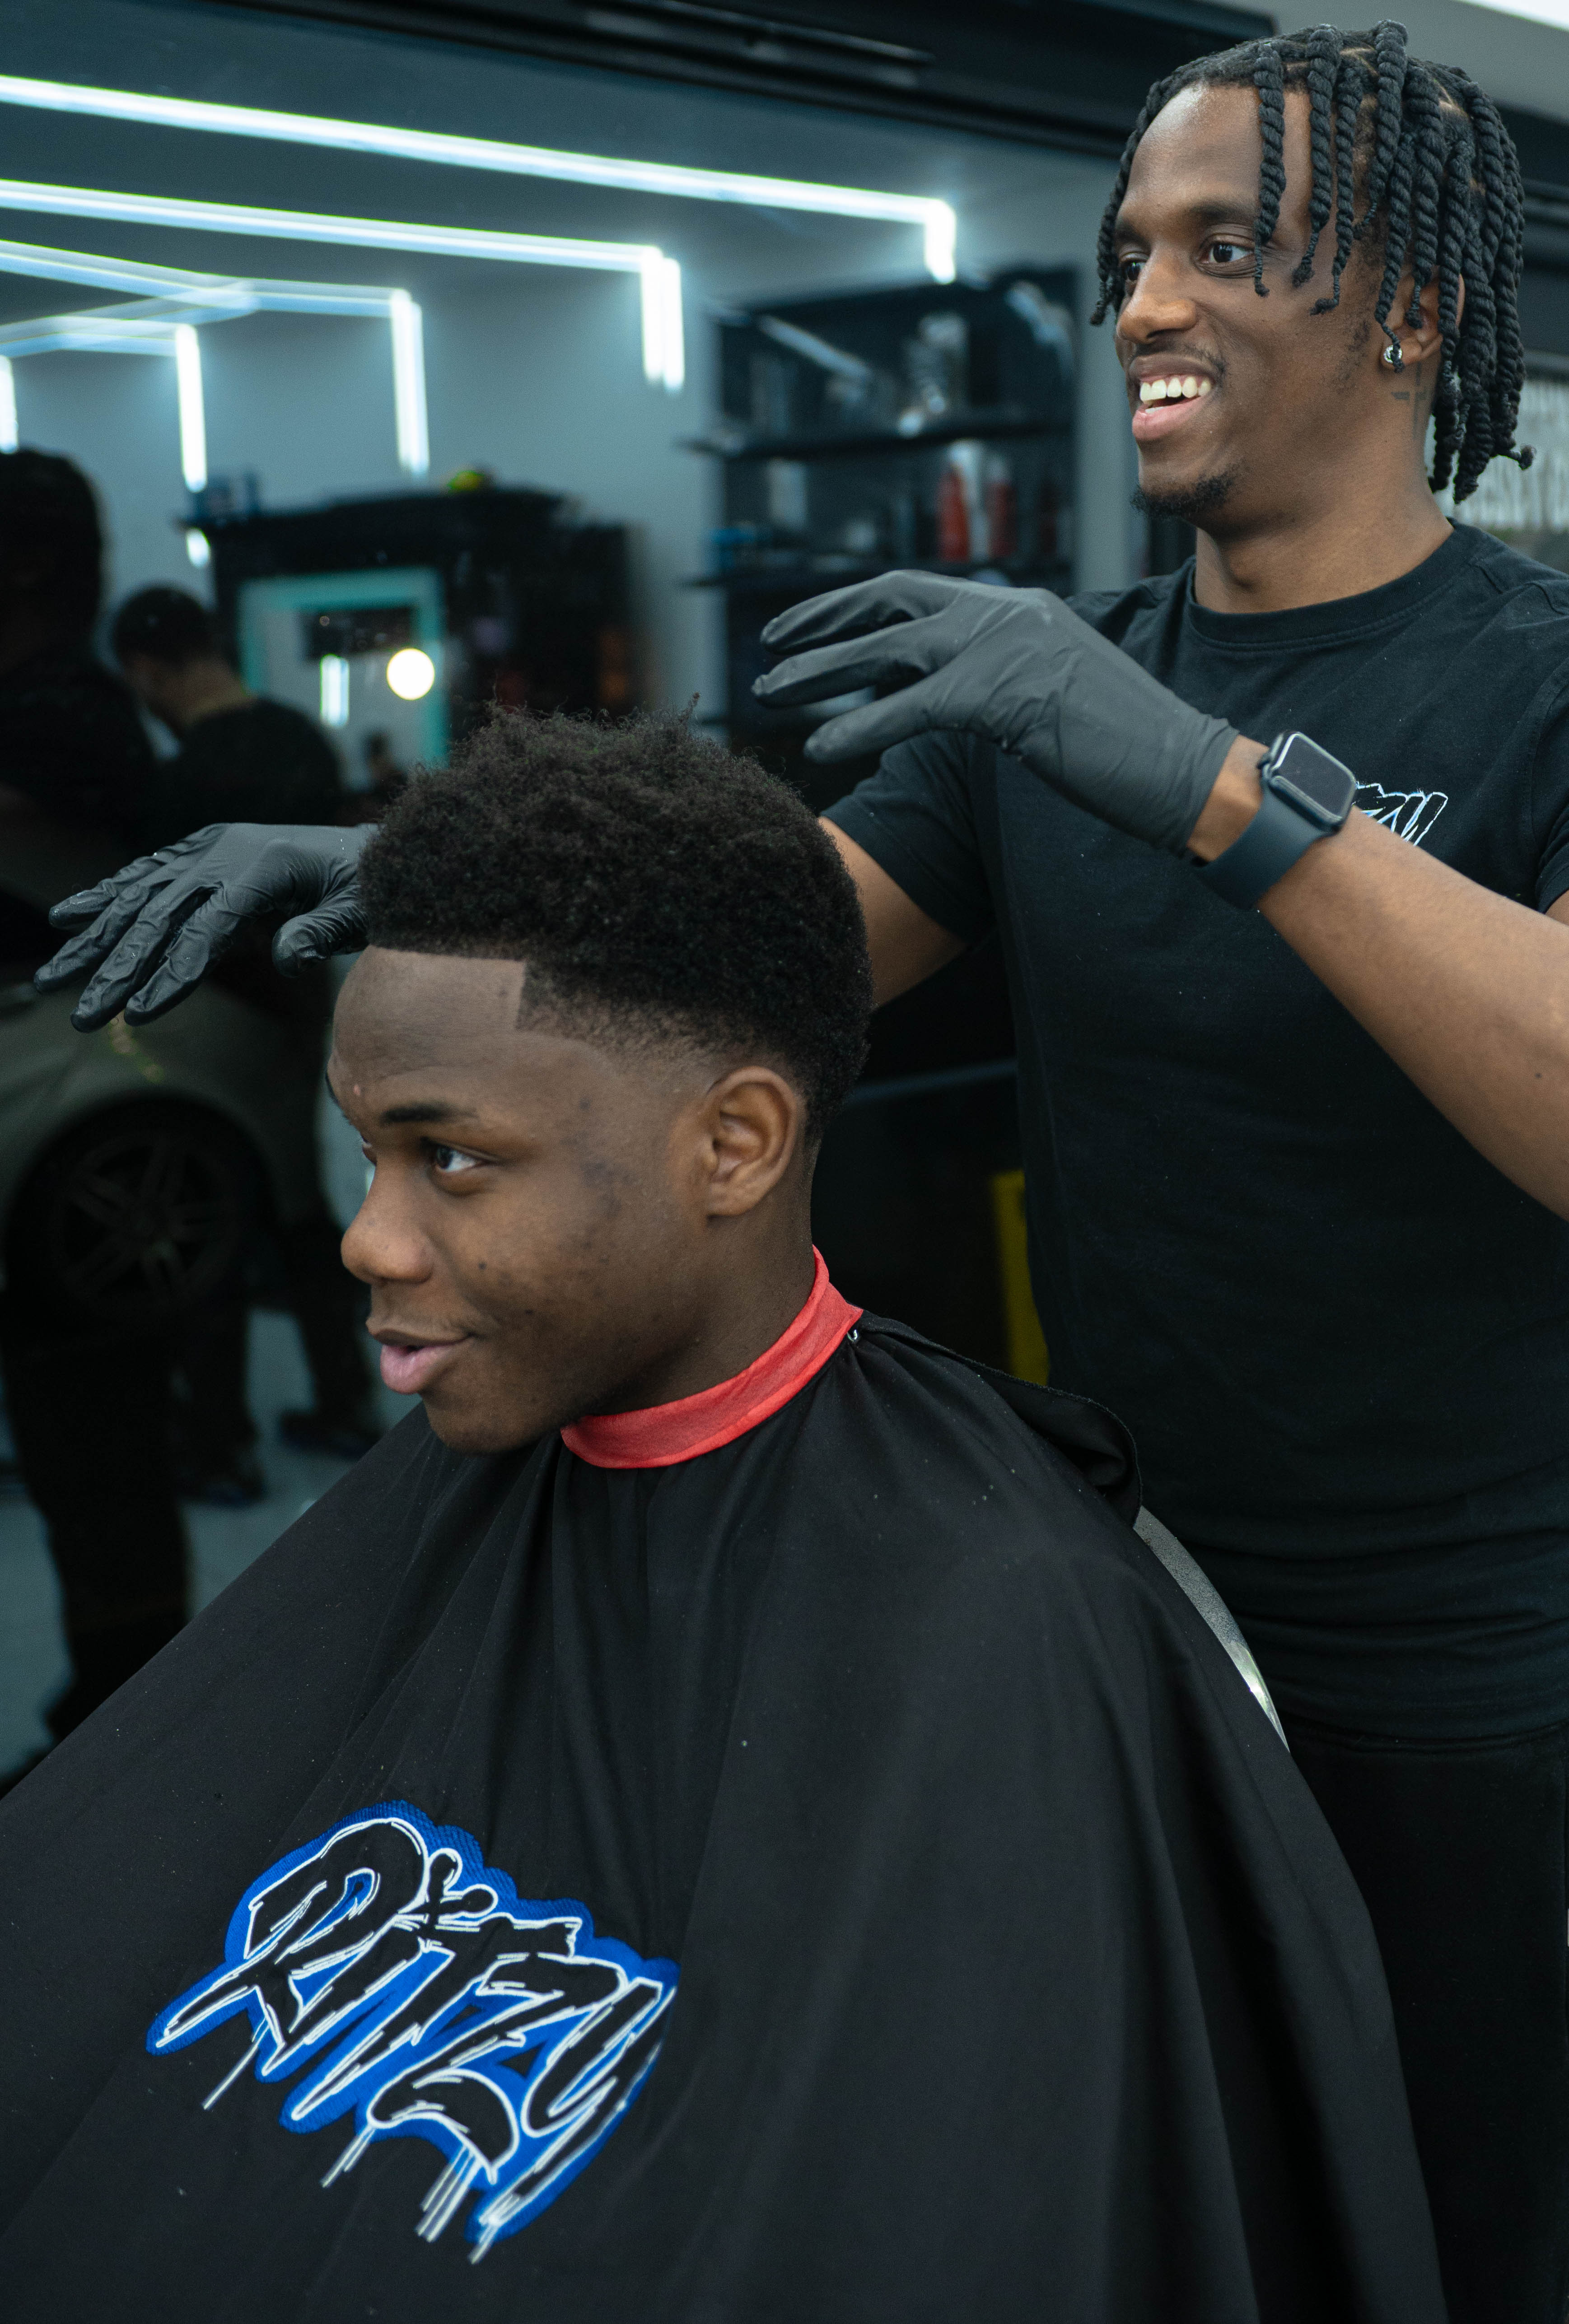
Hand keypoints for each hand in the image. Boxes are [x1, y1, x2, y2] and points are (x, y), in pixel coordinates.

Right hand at [36, 822, 373, 1029]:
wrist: (370, 846)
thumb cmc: (368, 884)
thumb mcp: (358, 909)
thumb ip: (321, 932)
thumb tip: (286, 959)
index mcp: (262, 864)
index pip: (207, 923)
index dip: (173, 967)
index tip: (141, 1009)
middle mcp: (225, 851)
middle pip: (159, 914)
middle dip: (118, 967)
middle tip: (84, 1014)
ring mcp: (209, 849)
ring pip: (141, 897)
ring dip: (95, 939)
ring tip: (55, 978)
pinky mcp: (202, 852)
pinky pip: (147, 876)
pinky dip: (107, 897)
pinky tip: (68, 917)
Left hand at [754, 572, 1237, 854]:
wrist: (1184, 769)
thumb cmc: (1124, 747)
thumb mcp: (1052, 695)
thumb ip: (999, 681)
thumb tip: (946, 696)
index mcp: (1018, 610)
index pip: (916, 593)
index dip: (853, 607)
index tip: (806, 626)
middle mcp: (1007, 614)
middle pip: (890, 604)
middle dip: (821, 623)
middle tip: (769, 646)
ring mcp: (1005, 650)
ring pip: (887, 651)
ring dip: (820, 671)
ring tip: (769, 692)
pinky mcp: (1002, 696)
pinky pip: (908, 709)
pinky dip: (858, 728)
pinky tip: (820, 750)